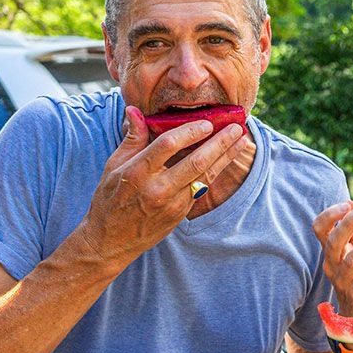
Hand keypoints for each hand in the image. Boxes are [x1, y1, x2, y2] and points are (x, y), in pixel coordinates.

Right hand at [77, 106, 244, 268]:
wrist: (110, 241)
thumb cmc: (110, 199)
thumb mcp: (113, 166)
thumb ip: (131, 139)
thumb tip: (134, 110)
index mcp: (136, 173)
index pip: (167, 145)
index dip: (189, 132)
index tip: (206, 122)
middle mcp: (156, 189)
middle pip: (195, 162)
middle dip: (219, 143)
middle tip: (236, 127)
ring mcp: (171, 204)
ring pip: (204, 176)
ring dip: (225, 157)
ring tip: (242, 141)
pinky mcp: (180, 215)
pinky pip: (202, 189)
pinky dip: (215, 172)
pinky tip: (226, 159)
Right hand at [312, 202, 352, 318]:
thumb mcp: (352, 250)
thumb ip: (351, 229)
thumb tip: (350, 202)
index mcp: (329, 252)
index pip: (319, 229)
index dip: (330, 215)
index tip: (347, 204)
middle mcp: (332, 266)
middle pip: (333, 243)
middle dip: (347, 224)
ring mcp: (344, 281)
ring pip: (351, 261)